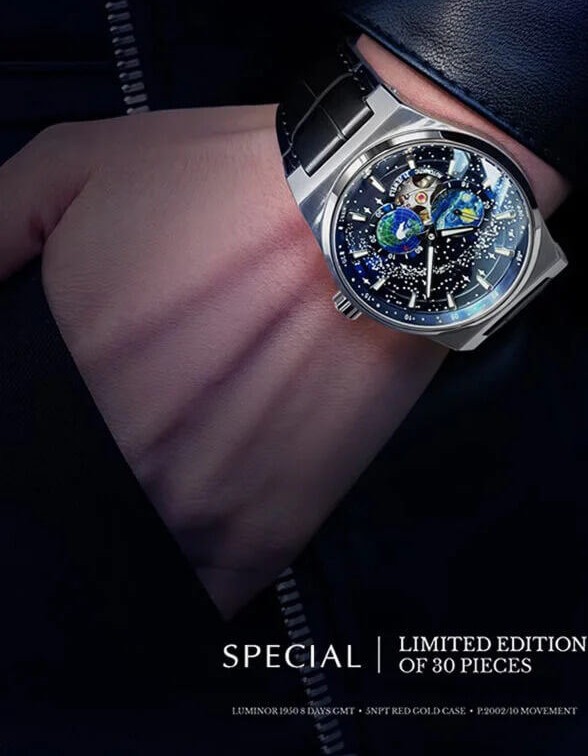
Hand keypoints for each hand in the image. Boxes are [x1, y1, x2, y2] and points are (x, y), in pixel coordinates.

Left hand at [0, 104, 443, 614]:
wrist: (383, 212)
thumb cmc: (234, 181)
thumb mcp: (80, 159)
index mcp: (63, 368)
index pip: (14, 446)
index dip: (25, 436)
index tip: (43, 420)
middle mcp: (118, 450)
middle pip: (57, 499)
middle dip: (74, 465)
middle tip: (127, 417)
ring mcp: (191, 506)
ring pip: (120, 554)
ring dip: (125, 521)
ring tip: (169, 458)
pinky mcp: (264, 537)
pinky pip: (197, 595)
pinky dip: (183, 575)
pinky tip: (190, 519)